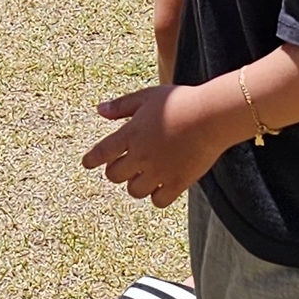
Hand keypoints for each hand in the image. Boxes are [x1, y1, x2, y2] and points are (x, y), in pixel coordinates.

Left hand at [81, 83, 222, 207]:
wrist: (211, 116)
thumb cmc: (180, 101)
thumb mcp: (147, 97)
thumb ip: (121, 106)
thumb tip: (99, 110)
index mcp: (130, 134)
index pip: (101, 153)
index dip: (91, 159)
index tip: (87, 163)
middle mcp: (141, 156)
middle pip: (114, 175)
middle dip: (116, 170)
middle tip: (123, 164)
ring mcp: (159, 172)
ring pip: (134, 191)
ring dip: (135, 183)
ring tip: (144, 174)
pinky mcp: (178, 183)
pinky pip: (158, 201)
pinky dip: (156, 196)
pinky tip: (161, 186)